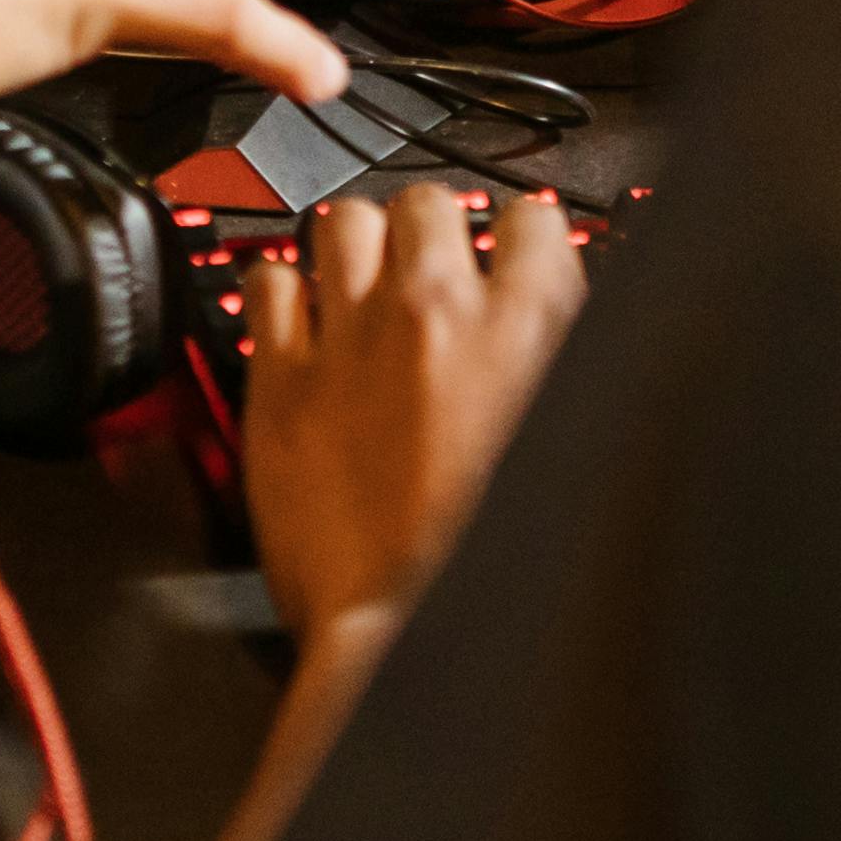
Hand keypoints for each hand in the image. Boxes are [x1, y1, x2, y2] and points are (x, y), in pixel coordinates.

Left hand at [233, 183, 583, 670]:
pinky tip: (298, 325)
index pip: (532, 219)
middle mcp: (437, 311)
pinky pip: (267, 282)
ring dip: (355, 250)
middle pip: (427, 204)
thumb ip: (562, 368)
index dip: (519, 238)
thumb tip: (561, 324)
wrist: (406, 636)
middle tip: (427, 279)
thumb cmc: (496, 567)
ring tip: (359, 291)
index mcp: (528, 328)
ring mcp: (351, 338)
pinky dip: (281, 293)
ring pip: (345, 222)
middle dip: (428, 233)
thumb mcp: (573, 450)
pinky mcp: (279, 379)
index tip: (509, 259)